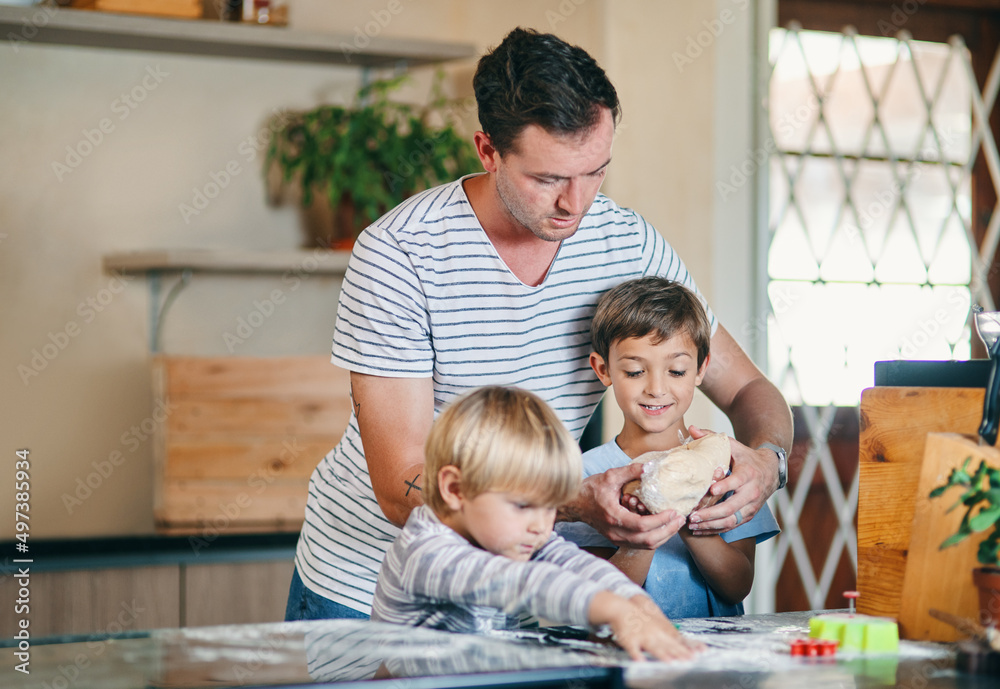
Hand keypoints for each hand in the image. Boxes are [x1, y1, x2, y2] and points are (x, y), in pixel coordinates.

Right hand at [561, 463, 684, 548]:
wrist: (574, 503)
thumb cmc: (590, 489)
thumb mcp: (610, 476)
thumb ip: (631, 471)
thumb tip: (650, 467)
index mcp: (614, 517)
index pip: (642, 526)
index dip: (660, 521)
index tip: (672, 511)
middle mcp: (616, 532)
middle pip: (647, 540)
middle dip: (667, 530)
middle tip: (680, 518)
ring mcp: (616, 538)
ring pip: (646, 545)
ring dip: (664, 536)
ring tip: (675, 524)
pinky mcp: (618, 539)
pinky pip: (641, 544)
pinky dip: (655, 538)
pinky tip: (663, 527)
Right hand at [589, 592, 703, 661]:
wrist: (622, 608)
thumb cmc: (640, 618)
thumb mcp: (655, 624)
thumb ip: (666, 634)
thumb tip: (678, 642)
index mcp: (661, 631)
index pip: (677, 642)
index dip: (687, 649)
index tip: (698, 656)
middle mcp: (654, 634)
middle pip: (669, 646)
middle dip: (679, 654)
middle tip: (690, 661)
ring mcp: (642, 637)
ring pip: (654, 647)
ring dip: (662, 655)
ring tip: (670, 663)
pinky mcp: (629, 641)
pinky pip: (633, 649)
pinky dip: (637, 655)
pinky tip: (641, 662)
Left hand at [687, 426, 776, 534]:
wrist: (770, 470)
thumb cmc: (746, 457)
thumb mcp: (732, 445)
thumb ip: (712, 438)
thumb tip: (692, 428)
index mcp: (748, 474)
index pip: (736, 482)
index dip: (724, 486)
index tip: (710, 490)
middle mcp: (751, 492)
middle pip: (731, 507)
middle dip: (710, 513)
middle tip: (692, 515)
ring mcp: (751, 506)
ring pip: (731, 520)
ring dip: (711, 525)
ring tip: (692, 525)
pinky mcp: (749, 515)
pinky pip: (732, 526)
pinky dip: (716, 530)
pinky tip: (700, 530)